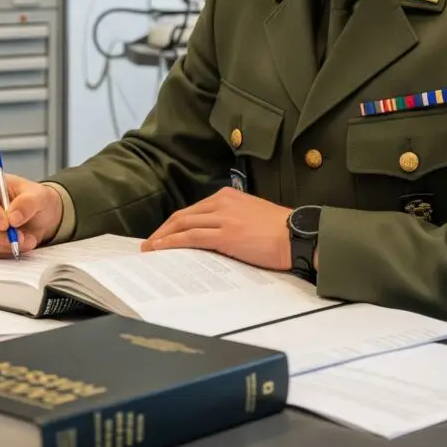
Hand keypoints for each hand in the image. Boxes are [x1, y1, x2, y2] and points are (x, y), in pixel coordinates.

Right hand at [0, 171, 63, 257]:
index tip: (6, 224)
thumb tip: (13, 217)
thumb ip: (29, 202)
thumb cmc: (35, 200)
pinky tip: (17, 246)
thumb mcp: (40, 195)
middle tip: (19, 238)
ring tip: (25, 241)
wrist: (39, 218)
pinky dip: (1, 252)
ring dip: (2, 244)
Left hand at [141, 187, 292, 270]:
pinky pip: (191, 237)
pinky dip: (172, 243)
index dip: (174, 224)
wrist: (297, 235)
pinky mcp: (226, 234)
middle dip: (162, 231)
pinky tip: (161, 249)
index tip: (163, 235)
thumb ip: (231, 219)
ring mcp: (223, 217)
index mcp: (227, 196)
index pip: (193, 210)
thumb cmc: (280, 230)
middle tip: (148, 244)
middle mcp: (222, 202)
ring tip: (149, 250)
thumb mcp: (251, 215)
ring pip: (183, 225)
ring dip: (162, 238)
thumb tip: (214, 236)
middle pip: (182, 215)